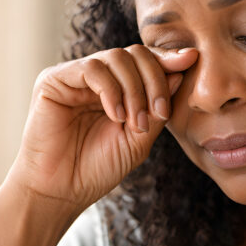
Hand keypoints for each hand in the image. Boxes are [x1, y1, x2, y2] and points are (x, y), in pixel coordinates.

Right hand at [4, 45, 197, 214]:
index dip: (168, 59)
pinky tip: (116, 116)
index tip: (192, 59)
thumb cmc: (98, 168)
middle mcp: (96, 78)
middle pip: (135, 54)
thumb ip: (157, 109)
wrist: (61, 191)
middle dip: (155, 80)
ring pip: (116, 57)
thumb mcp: (139, 139)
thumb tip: (180, 73)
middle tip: (159, 113)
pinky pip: (92, 68)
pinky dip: (112, 90)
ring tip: (134, 122)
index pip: (145, 62)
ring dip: (135, 89)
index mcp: (117, 88)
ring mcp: (75, 76)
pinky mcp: (54, 80)